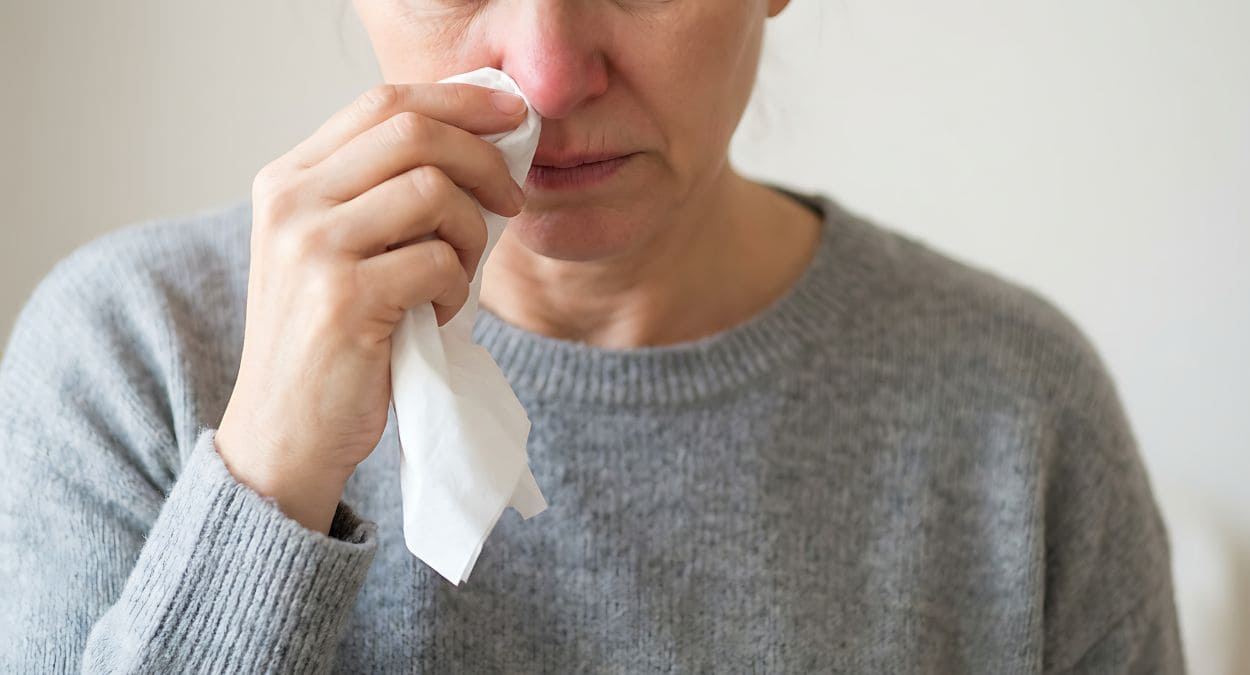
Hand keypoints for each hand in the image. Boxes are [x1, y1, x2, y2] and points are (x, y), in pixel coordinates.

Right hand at [215, 82, 529, 533]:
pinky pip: (439, 261)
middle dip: (483, 159)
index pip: (383, 103)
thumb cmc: (330, 342)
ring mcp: (312, 247)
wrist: (286, 433)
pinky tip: (437, 315)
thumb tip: (482, 145)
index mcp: (289, 179)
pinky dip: (457, 288)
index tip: (511, 114)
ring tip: (459, 275)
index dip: (458, 100)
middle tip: (513, 199)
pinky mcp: (344, 299)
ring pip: (433, 192)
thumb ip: (383, 194)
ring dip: (472, 234)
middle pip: (413, 133)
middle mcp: (291, 201)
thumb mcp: (337, 251)